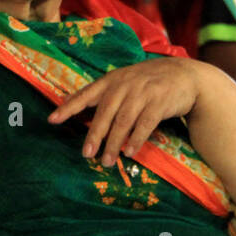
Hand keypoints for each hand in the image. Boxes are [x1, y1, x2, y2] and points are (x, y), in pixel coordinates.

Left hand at [48, 57, 201, 167]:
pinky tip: (130, 152)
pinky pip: (145, 124)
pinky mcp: (159, 102)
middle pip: (105, 112)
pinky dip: (136, 139)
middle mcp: (124, 85)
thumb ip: (100, 93)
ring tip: (107, 161)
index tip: (52, 120)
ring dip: (114, 143)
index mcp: (112, 80)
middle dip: (94, 134)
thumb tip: (69, 102)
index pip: (86, 94)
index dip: (69, 107)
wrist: (183, 74)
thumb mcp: (122, 80)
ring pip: (123, 121)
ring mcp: (142, 93)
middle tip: (86, 154)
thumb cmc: (147, 81)